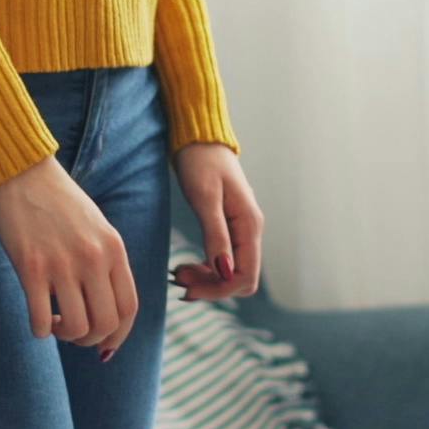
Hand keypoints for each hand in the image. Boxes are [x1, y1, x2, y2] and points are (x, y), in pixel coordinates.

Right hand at [0, 156, 138, 356]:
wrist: (22, 173)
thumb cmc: (58, 203)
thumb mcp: (97, 228)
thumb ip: (107, 264)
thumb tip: (108, 313)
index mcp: (114, 248)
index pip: (128, 309)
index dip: (119, 336)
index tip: (104, 345)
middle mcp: (93, 258)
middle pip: (105, 324)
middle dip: (90, 341)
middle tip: (74, 331)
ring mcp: (62, 263)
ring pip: (76, 328)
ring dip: (65, 335)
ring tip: (56, 322)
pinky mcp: (31, 267)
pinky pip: (41, 321)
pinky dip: (41, 330)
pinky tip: (38, 317)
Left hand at [170, 143, 264, 303]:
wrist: (199, 137)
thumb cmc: (201, 162)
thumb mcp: (205, 198)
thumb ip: (216, 235)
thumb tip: (224, 272)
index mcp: (249, 225)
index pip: (245, 276)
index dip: (219, 290)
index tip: (188, 289)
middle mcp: (250, 231)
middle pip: (240, 278)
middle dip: (212, 286)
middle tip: (179, 280)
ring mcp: (241, 230)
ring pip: (231, 271)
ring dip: (207, 279)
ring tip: (178, 273)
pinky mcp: (230, 227)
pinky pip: (224, 259)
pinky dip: (206, 268)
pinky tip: (186, 265)